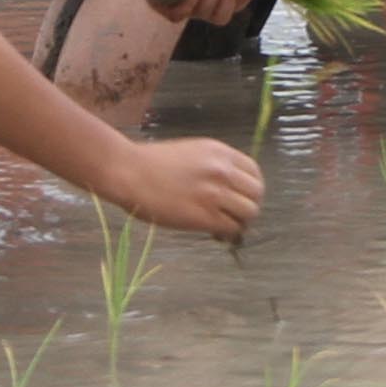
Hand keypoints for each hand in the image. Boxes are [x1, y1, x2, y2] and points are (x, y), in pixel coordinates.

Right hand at [109, 136, 264, 240]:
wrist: (129, 171)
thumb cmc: (151, 162)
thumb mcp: (191, 152)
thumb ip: (213, 166)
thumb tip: (228, 188)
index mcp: (220, 152)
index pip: (254, 171)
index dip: (251, 188)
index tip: (241, 197)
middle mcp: (222, 171)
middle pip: (256, 194)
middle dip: (248, 206)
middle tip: (234, 215)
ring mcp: (214, 194)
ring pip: (248, 213)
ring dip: (240, 222)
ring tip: (224, 226)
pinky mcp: (204, 216)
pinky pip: (230, 229)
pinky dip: (227, 234)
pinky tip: (215, 234)